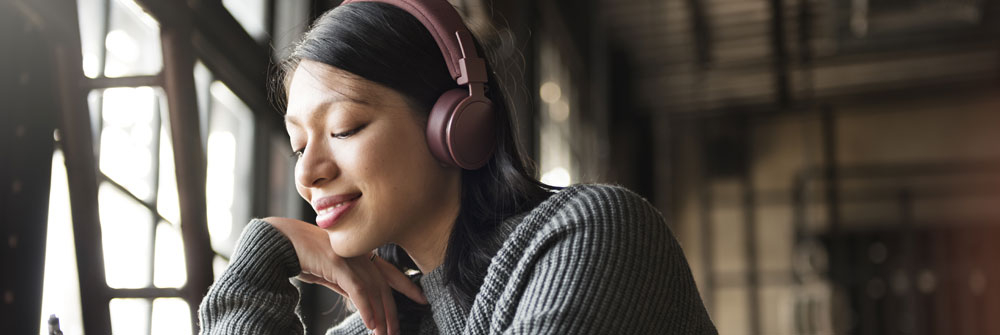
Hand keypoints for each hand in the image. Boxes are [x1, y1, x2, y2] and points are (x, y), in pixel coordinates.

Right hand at [261, 217, 427, 334]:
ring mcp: (350, 257)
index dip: (407, 286)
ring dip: (381, 316)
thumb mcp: (329, 272)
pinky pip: (358, 290)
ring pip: (374, 290)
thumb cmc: (301, 255)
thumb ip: (345, 283)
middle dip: (393, 311)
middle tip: (397, 332)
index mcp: (359, 253)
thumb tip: (358, 302)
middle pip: (384, 286)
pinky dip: (366, 308)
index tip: (422, 298)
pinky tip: (372, 324)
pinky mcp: (338, 263)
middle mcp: (359, 253)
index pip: (390, 271)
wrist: (278, 240)